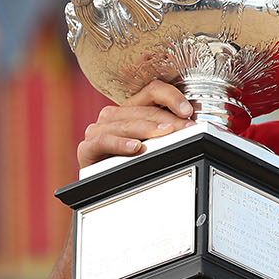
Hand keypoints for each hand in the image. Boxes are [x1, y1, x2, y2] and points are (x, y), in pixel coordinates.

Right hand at [77, 79, 196, 167]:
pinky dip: (120, 143)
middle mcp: (114, 115)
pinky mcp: (87, 147)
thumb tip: (191, 128)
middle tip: (187, 129)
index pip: (152, 91)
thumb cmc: (128, 164)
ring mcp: (98, 129)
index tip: (188, 112)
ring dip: (148, 129)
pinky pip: (103, 141)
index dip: (171, 97)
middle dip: (168, 120)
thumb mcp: (152, 144)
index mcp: (131, 109)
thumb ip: (167, 132)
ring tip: (165, 134)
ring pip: (126, 124)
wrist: (102, 187)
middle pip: (144, 110)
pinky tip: (135, 147)